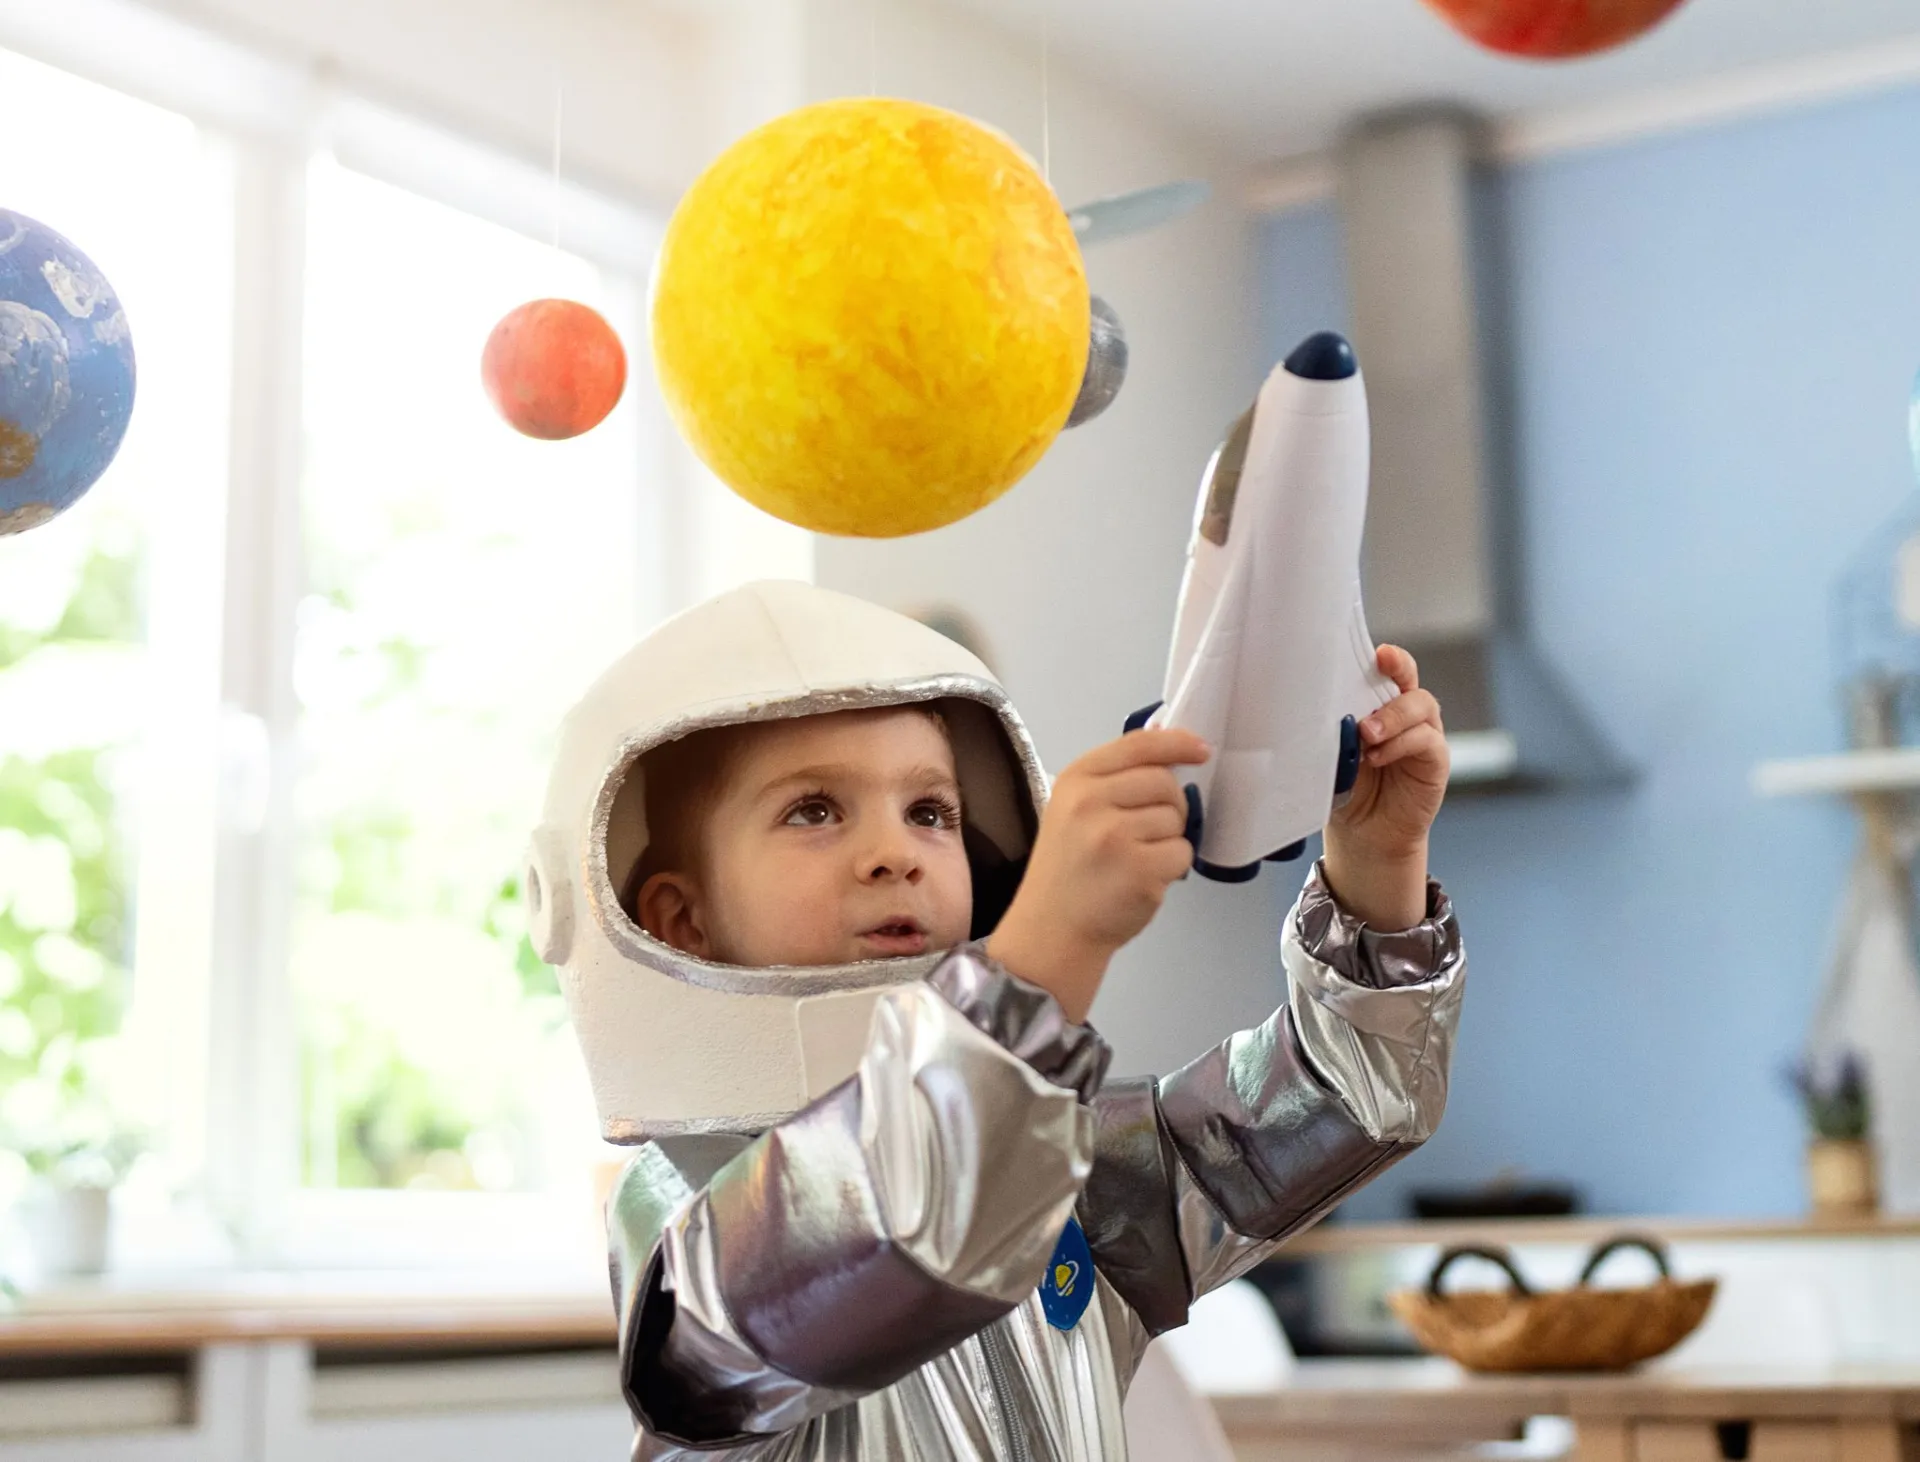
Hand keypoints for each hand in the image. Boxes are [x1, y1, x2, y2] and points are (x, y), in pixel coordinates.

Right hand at [987, 727, 1207, 1022]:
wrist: (1052, 931)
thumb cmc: (1068, 870)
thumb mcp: (1074, 810)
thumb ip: (1116, 782)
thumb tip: (1174, 757)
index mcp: (1076, 780)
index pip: (1138, 745)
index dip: (1177, 743)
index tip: (1201, 750)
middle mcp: (1092, 802)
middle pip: (1164, 782)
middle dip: (1171, 804)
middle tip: (1150, 830)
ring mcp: (1116, 837)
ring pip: (1177, 819)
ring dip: (1168, 839)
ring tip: (1135, 859)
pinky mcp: (1141, 871)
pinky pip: (1182, 853)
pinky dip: (1172, 867)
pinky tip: (1143, 879)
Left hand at [1323, 645, 1446, 928]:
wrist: (1364, 834)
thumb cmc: (1344, 786)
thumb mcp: (1330, 753)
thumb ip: (1331, 731)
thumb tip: (1310, 714)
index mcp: (1376, 702)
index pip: (1385, 668)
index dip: (1387, 657)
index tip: (1378, 652)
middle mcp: (1403, 712)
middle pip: (1408, 677)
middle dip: (1395, 670)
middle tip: (1375, 680)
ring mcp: (1423, 734)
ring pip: (1420, 706)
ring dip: (1393, 717)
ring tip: (1367, 735)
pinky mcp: (1435, 760)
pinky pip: (1426, 741)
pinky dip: (1401, 745)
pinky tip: (1378, 758)